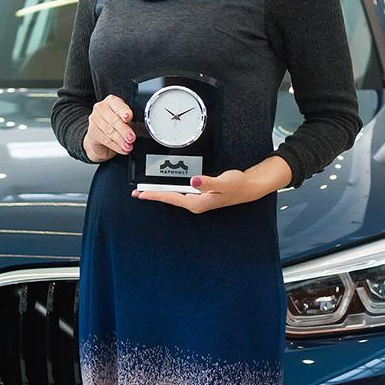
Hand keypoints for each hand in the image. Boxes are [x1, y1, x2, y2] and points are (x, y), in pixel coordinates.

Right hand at [83, 94, 135, 161]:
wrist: (100, 139)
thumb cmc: (115, 126)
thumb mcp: (125, 121)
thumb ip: (130, 122)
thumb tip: (140, 128)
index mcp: (112, 101)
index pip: (118, 105)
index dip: (124, 111)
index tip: (128, 117)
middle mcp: (101, 108)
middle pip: (113, 119)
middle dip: (124, 130)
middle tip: (131, 137)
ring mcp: (94, 119)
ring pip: (109, 131)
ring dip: (121, 140)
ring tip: (128, 146)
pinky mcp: (92, 132)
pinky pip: (105, 139)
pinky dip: (116, 146)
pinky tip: (122, 149)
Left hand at [131, 169, 259, 211]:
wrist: (248, 186)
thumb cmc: (237, 185)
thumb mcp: (223, 182)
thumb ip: (207, 182)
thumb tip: (193, 181)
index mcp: (198, 202)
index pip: (172, 197)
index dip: (155, 195)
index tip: (142, 193)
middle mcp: (196, 203)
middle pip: (170, 198)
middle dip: (153, 195)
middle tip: (136, 193)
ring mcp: (198, 200)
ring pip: (174, 196)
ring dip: (160, 192)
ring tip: (146, 190)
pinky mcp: (200, 195)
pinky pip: (181, 193)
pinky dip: (170, 190)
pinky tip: (165, 187)